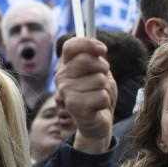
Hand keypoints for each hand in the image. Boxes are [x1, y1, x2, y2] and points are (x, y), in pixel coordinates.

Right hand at [54, 37, 115, 153]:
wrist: (97, 123)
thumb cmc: (98, 95)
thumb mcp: (100, 73)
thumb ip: (96, 59)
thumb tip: (98, 47)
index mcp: (66, 66)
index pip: (71, 46)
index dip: (87, 43)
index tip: (102, 49)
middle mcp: (62, 77)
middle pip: (87, 59)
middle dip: (102, 69)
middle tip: (101, 81)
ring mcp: (66, 91)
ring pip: (99, 79)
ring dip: (105, 89)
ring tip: (98, 97)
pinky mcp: (74, 105)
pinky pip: (101, 95)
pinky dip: (105, 101)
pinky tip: (98, 107)